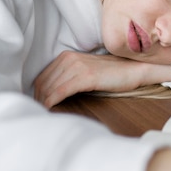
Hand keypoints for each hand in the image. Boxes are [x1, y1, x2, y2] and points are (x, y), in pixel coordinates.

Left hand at [33, 51, 170, 107]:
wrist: (134, 70)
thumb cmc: (111, 74)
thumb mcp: (86, 71)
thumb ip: (69, 76)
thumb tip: (52, 93)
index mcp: (67, 56)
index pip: (43, 77)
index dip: (37, 93)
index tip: (37, 106)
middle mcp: (69, 58)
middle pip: (43, 83)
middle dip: (38, 100)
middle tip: (38, 114)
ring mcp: (77, 66)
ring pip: (50, 87)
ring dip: (43, 103)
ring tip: (44, 115)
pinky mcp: (85, 76)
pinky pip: (61, 91)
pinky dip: (52, 101)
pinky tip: (49, 109)